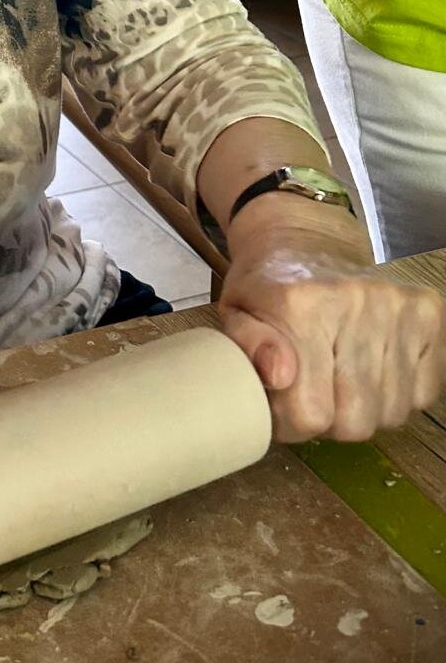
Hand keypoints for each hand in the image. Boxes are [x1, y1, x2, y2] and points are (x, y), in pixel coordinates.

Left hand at [218, 203, 445, 441]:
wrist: (308, 239)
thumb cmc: (267, 286)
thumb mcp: (235, 313)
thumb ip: (247, 347)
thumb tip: (280, 375)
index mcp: (302, 306)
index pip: (310, 412)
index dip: (291, 423)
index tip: (281, 407)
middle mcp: (359, 303)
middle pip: (356, 421)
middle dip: (329, 421)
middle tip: (312, 394)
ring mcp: (401, 307)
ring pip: (392, 413)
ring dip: (364, 409)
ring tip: (339, 379)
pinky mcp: (430, 312)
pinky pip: (424, 393)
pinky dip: (398, 394)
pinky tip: (371, 369)